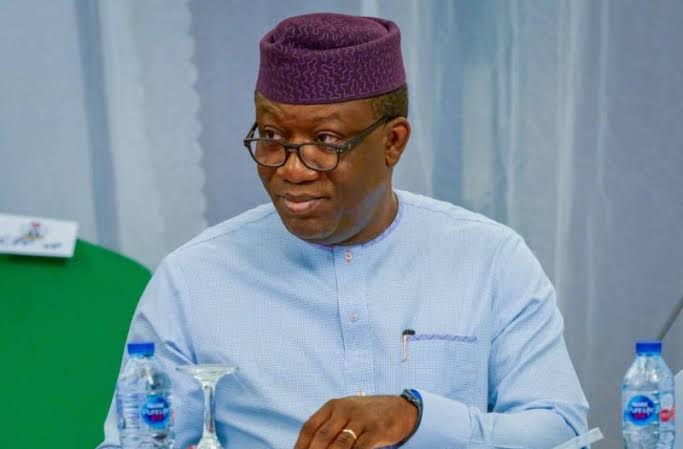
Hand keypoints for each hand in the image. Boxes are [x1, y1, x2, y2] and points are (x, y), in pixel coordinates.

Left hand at [293, 395, 417, 448]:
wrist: (399, 408)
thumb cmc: (365, 417)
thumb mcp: (345, 415)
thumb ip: (329, 428)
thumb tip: (309, 447)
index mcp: (333, 406)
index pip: (309, 427)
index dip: (300, 445)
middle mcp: (344, 410)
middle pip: (322, 437)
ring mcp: (361, 419)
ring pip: (339, 445)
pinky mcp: (376, 430)